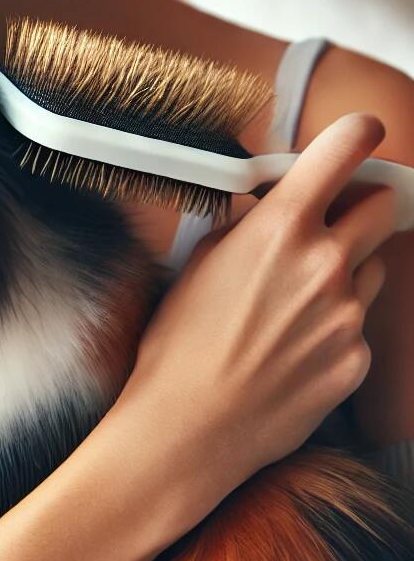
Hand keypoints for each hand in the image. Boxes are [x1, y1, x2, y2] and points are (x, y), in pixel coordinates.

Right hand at [111, 113, 394, 522]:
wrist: (189, 425)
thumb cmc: (179, 344)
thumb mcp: (198, 262)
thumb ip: (245, 224)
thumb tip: (265, 205)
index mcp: (282, 228)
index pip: (346, 150)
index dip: (358, 134)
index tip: (361, 136)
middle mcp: (327, 263)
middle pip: (380, 206)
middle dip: (358, 205)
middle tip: (327, 223)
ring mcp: (349, 314)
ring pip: (373, 266)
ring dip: (346, 268)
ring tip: (294, 301)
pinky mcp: (358, 359)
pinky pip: (360, 324)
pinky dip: (335, 324)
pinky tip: (291, 346)